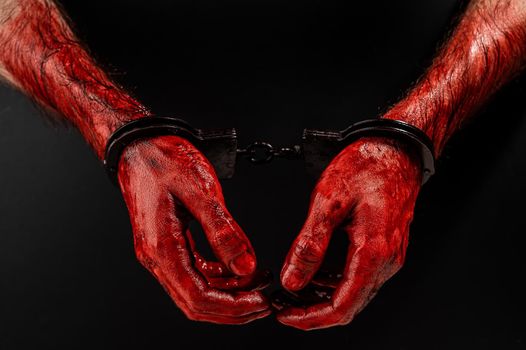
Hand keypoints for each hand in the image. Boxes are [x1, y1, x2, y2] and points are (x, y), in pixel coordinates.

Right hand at [117, 135, 270, 323]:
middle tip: (264, 300)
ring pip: (196, 291)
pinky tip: (237, 268)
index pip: (198, 297)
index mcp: (161, 247)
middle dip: (233, 308)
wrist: (141, 146)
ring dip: (228, 294)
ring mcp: (160, 253)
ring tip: (258, 281)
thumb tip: (246, 266)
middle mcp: (157, 257)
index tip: (261, 302)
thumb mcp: (200, 190)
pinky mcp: (168, 245)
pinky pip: (194, 273)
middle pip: (196, 303)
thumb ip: (223, 231)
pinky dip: (218, 277)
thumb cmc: (164, 160)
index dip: (233, 307)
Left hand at [275, 137, 421, 329]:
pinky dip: (335, 283)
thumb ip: (309, 245)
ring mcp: (389, 255)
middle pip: (348, 306)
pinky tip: (316, 274)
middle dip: (313, 312)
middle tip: (284, 305)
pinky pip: (360, 277)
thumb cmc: (368, 165)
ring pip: (354, 293)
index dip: (310, 318)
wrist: (397, 149)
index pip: (341, 306)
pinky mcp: (386, 247)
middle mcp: (386, 260)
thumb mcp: (328, 201)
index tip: (284, 315)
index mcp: (373, 251)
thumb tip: (292, 280)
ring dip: (322, 298)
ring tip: (294, 291)